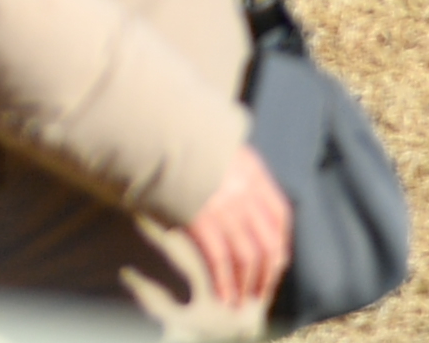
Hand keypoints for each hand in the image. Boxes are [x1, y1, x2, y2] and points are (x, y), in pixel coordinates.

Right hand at [180, 148, 291, 317]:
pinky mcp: (200, 216)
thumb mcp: (215, 147)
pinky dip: (223, 279)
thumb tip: (239, 205)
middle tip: (258, 292)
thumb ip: (233, 171)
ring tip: (239, 300)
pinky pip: (218, 256)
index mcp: (252, 171)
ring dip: (246, 283)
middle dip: (266, 273)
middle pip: (268, 242)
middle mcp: (244, 190)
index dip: (281, 244)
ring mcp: (224, 204)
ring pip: (247, 255)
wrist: (147, 127)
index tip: (274, 264)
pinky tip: (222, 293)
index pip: (280, 217)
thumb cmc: (176, 139)